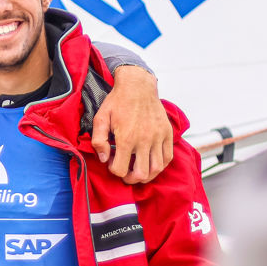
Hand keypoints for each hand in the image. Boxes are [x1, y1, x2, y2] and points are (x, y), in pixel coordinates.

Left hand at [92, 65, 172, 183]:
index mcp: (126, 138)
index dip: (113, 170)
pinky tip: (151, 164)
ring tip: (138, 173)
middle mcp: (144, 140)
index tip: (111, 163)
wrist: (138, 86)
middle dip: (130, 179)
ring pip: (157, 169)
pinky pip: (168, 157)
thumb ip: (98, 140)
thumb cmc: (117, 102)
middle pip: (141, 174)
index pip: (120, 169)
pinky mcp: (167, 134)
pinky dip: (160, 166)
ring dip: (147, 176)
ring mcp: (158, 137)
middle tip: (125, 175)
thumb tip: (103, 159)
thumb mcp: (100, 118)